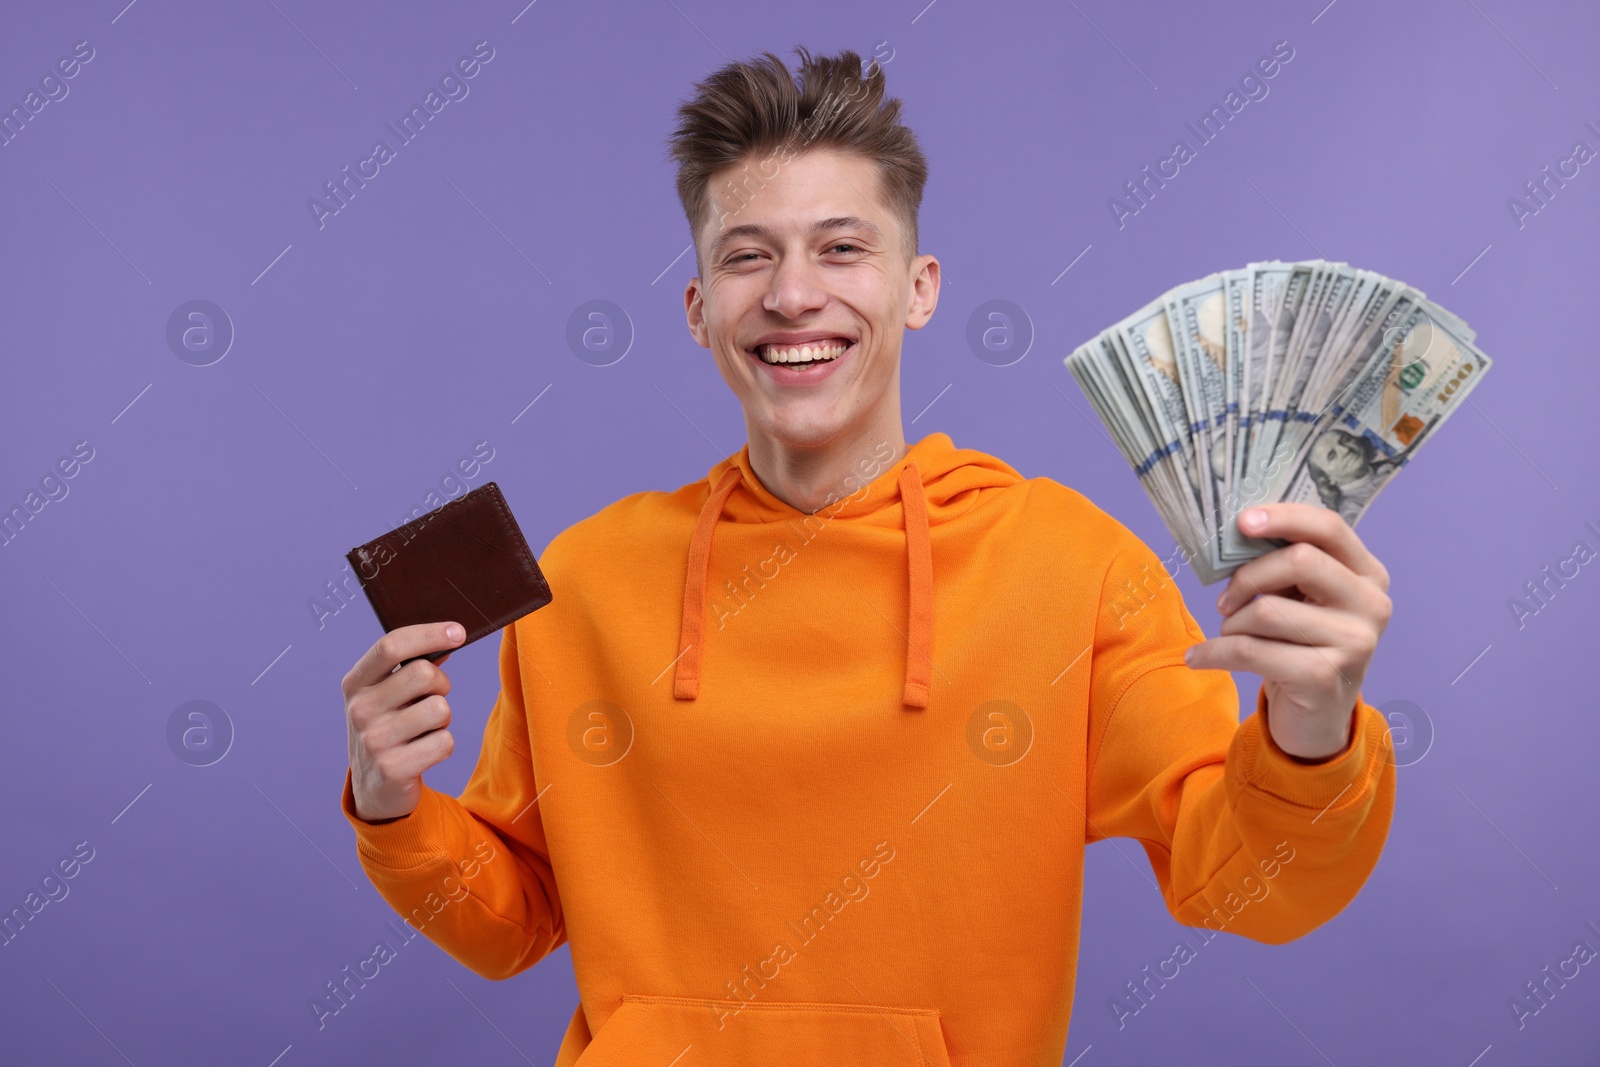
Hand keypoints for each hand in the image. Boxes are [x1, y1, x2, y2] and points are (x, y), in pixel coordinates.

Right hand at [342, 622, 466, 821]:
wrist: (375, 789)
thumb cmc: (388, 729)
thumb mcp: (386, 696)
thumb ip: (411, 666)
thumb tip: (450, 636)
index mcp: (355, 684)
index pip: (390, 646)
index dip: (428, 634)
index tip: (458, 632)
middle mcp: (359, 710)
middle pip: (424, 673)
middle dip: (441, 684)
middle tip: (431, 699)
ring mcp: (373, 741)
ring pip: (440, 709)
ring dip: (443, 720)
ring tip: (423, 730)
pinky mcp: (393, 769)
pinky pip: (444, 742)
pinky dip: (443, 746)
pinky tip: (423, 753)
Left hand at [1184, 504, 1391, 760]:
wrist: (1317, 717)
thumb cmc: (1302, 645)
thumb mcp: (1302, 599)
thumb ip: (1285, 565)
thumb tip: (1238, 531)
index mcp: (1368, 573)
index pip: (1329, 527)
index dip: (1284, 517)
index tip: (1242, 522)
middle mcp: (1371, 604)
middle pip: (1299, 561)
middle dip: (1247, 577)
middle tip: (1226, 600)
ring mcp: (1354, 642)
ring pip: (1268, 610)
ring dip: (1232, 623)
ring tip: (1230, 634)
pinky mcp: (1324, 676)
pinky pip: (1251, 650)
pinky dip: (1215, 652)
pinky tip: (1197, 658)